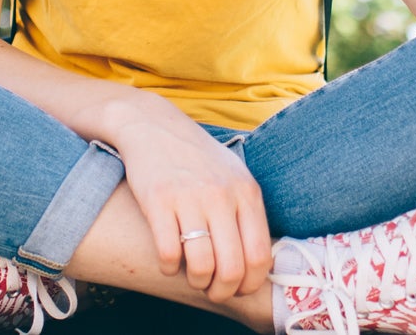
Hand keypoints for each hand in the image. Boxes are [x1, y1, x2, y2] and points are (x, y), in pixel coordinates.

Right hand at [105, 97, 272, 302]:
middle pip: (232, 267)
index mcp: (246, 192)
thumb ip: (249, 212)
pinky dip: (169, 267)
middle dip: (222, 290)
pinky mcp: (158, 201)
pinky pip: (168, 253)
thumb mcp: (235, 176)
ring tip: (193, 277)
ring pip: (201, 265)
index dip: (250, 282)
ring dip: (197, 281)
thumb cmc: (198, 158)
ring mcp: (189, 197)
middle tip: (214, 290)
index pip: (260, 254)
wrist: (155, 126)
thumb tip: (260, 261)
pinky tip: (169, 260)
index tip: (240, 288)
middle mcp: (222, 195)